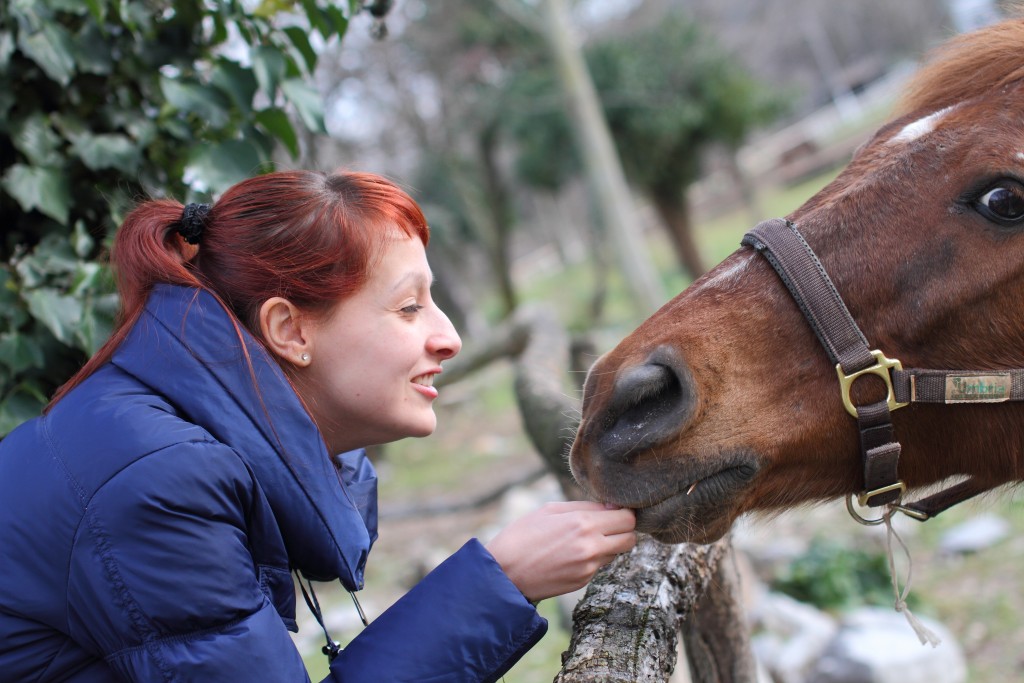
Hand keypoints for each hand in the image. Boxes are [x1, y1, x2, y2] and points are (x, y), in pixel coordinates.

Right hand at [485, 501, 635, 601]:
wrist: (504, 573)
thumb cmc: (522, 535)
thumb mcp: (550, 510)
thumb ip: (584, 507)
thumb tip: (610, 508)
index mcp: (583, 524)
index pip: (627, 518)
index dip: (623, 513)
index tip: (613, 511)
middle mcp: (591, 547)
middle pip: (630, 538)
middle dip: (622, 530)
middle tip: (607, 525)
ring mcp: (589, 567)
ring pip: (616, 553)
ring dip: (608, 545)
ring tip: (584, 539)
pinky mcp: (583, 581)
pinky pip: (599, 565)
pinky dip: (592, 558)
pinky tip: (571, 554)